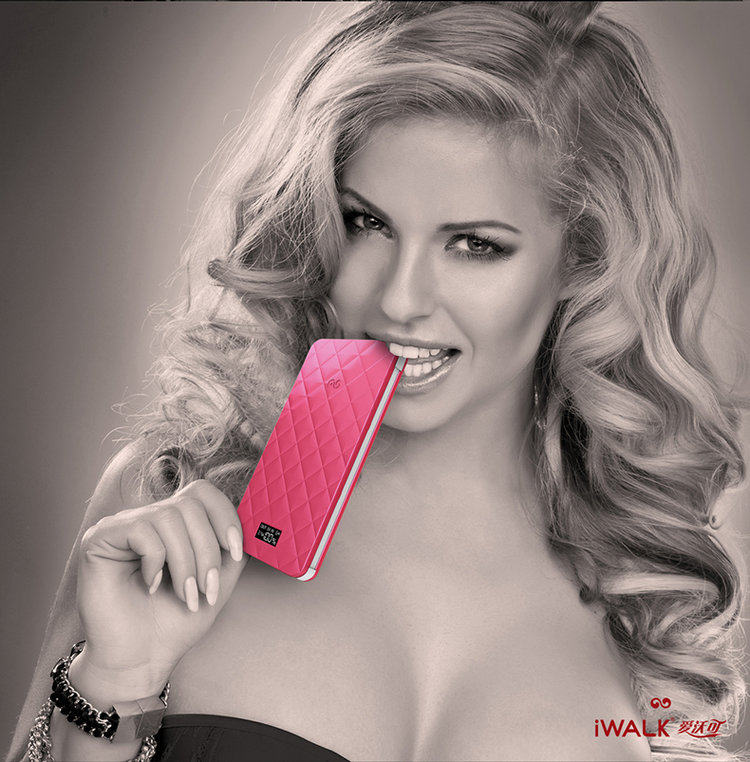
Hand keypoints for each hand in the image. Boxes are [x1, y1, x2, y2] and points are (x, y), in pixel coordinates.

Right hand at [76, 479, 246, 685]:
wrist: (141, 660)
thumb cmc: (175, 622)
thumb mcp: (217, 581)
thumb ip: (233, 550)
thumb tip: (252, 524)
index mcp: (175, 524)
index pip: (202, 492)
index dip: (224, 516)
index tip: (236, 551)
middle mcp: (147, 517)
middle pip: (190, 505)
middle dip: (207, 550)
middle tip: (206, 589)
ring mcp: (122, 526)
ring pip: (169, 517)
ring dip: (185, 561)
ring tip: (185, 594)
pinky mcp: (99, 539)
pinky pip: (141, 530)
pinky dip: (156, 560)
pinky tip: (152, 585)